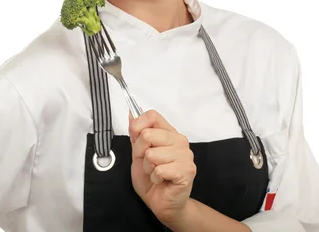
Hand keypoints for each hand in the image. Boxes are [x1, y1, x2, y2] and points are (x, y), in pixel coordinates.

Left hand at [129, 110, 196, 225]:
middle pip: (148, 134)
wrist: (163, 205)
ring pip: (152, 154)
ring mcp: (185, 155)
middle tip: (148, 164)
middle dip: (141, 153)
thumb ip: (136, 135)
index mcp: (169, 133)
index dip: (138, 125)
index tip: (135, 137)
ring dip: (148, 167)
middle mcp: (179, 141)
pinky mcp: (187, 170)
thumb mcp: (138, 155)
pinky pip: (159, 169)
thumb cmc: (152, 180)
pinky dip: (155, 177)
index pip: (152, 115)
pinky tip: (162, 180)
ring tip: (156, 173)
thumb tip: (131, 114)